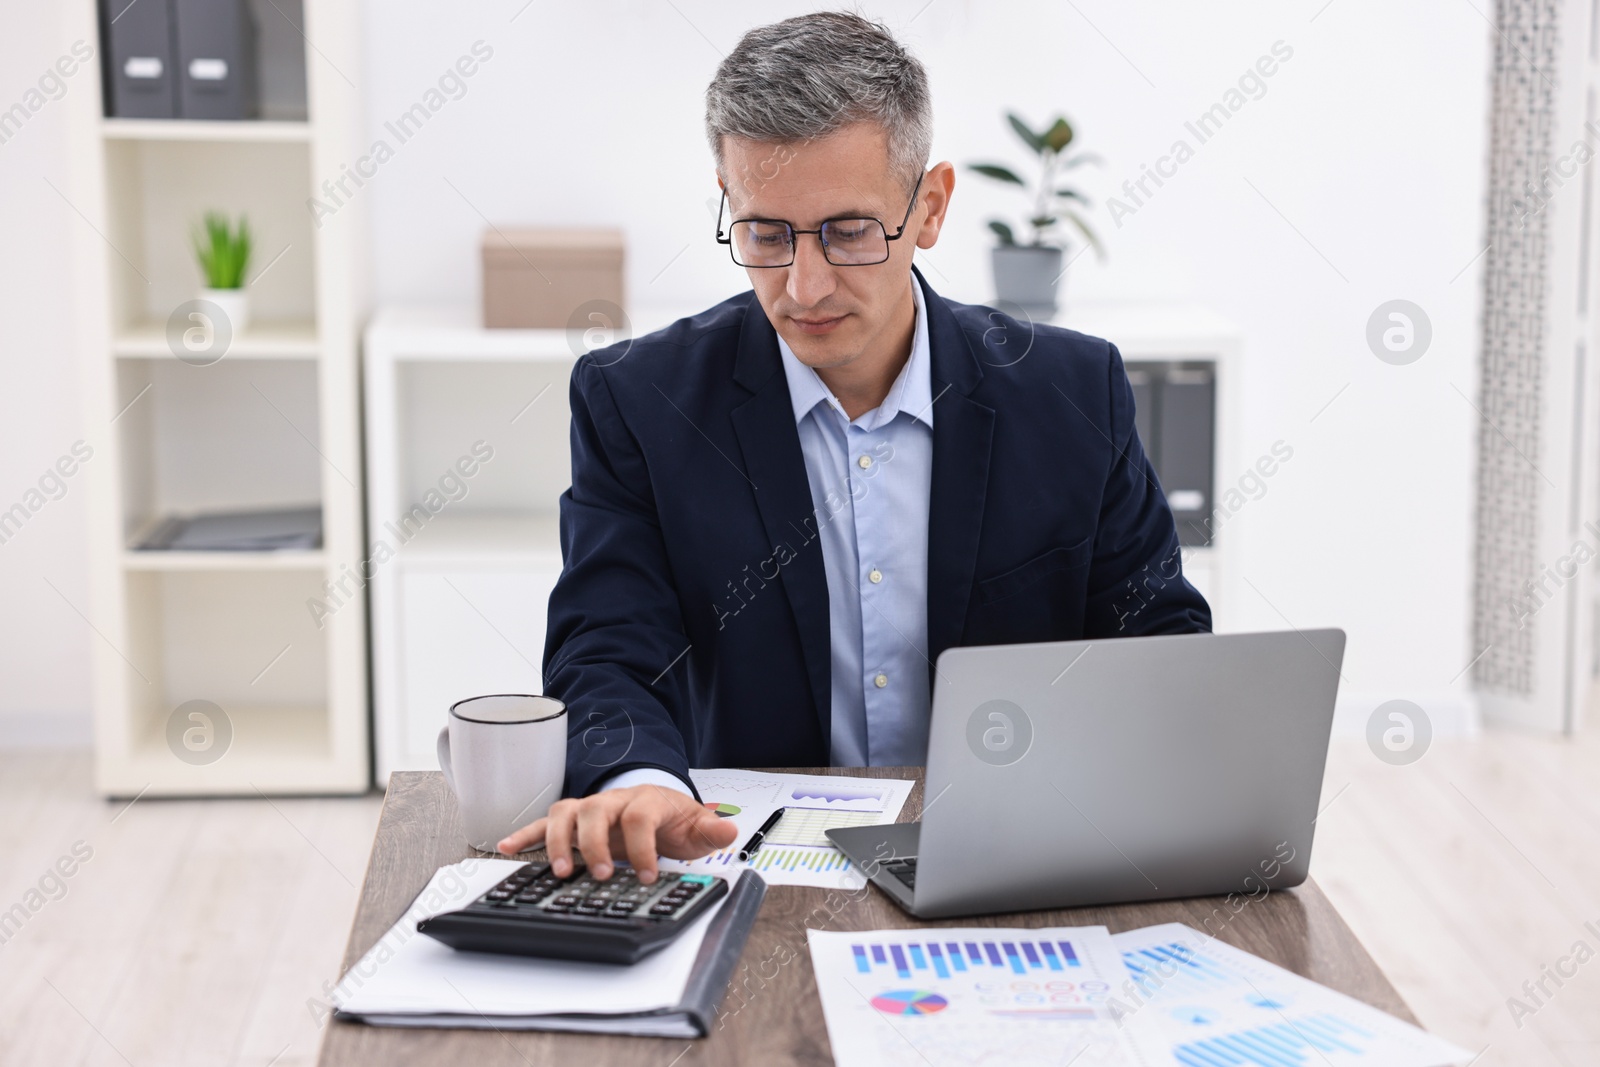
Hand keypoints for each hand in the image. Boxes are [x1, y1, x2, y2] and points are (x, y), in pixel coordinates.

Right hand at [495, 784, 738, 883]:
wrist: (655, 808)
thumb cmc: (672, 821)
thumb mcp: (696, 828)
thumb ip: (712, 830)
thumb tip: (729, 830)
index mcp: (646, 800)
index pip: (639, 816)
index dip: (642, 847)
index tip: (646, 875)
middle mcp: (613, 801)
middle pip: (596, 811)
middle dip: (595, 844)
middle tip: (602, 874)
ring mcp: (589, 809)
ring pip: (565, 813)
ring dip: (557, 841)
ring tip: (560, 871)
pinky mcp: (572, 820)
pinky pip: (543, 823)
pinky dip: (524, 834)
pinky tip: (508, 848)